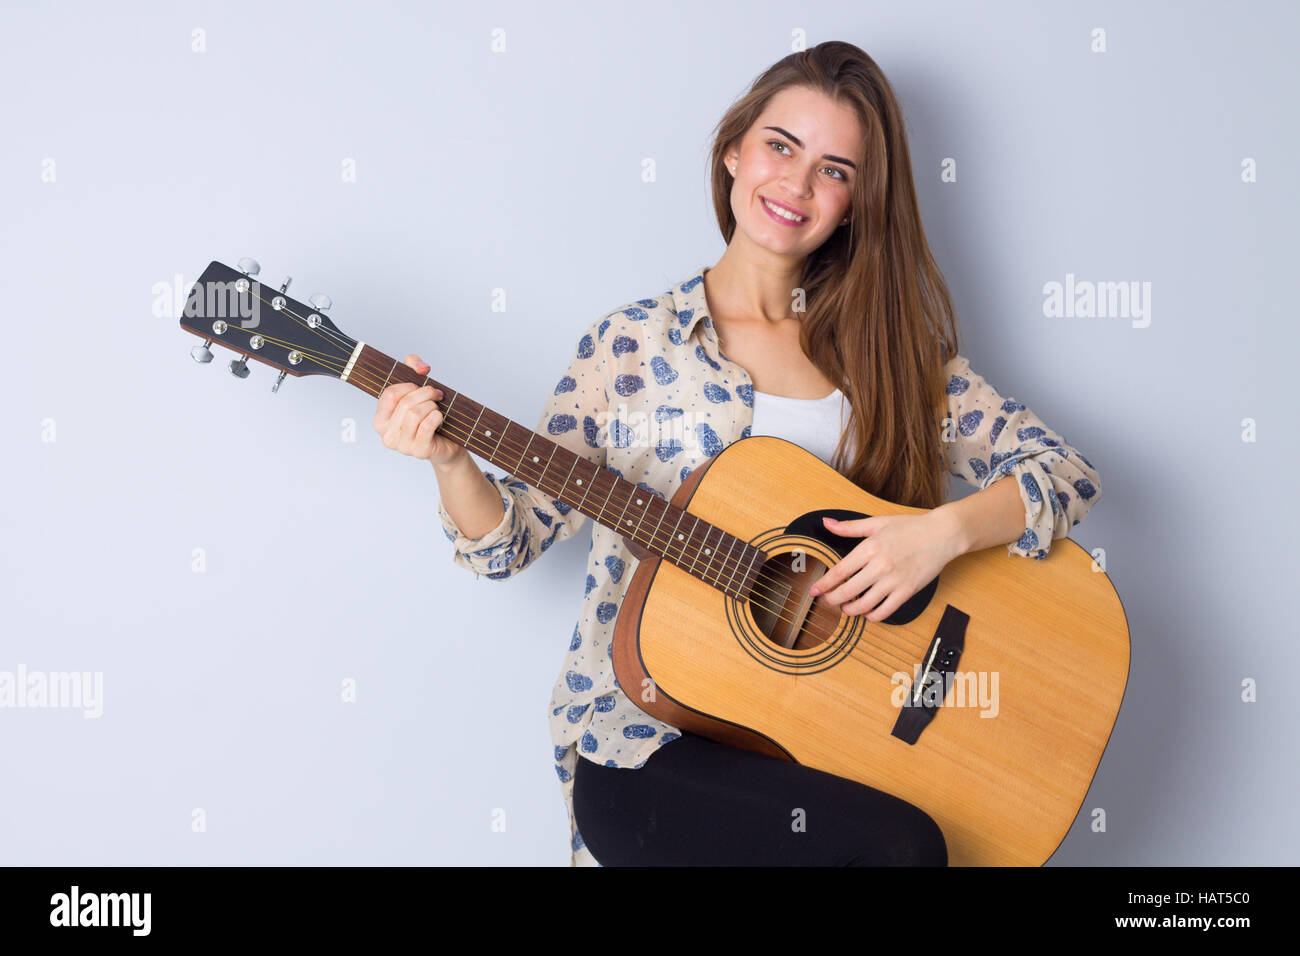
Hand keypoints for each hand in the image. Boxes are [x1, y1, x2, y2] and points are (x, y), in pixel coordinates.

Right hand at [373, 354, 467, 465]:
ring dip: (432, 406)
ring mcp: (402, 446)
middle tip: (436, 394)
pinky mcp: (419, 451)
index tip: (420, 386)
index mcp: (380, 420)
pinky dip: (437, 416)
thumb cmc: (428, 416)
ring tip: (436, 408)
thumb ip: (413, 366)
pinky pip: (427, 425)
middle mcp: (387, 435)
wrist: (447, 443)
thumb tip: (421, 367)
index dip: (408, 386)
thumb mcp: (417, 387)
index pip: (389, 395)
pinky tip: (439, 418)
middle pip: (405, 404)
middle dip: (425, 394)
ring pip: (415, 414)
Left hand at [807, 512, 964, 621]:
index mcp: (869, 548)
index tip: (813, 591)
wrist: (942, 534)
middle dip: (833, 600)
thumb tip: (826, 523)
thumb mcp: (877, 522)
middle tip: (828, 601)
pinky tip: (868, 613)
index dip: (823, 585)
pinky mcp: (907, 591)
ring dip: (851, 610)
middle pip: (847, 591)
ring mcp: (894, 580)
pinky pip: (885, 611)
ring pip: (864, 605)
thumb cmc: (909, 527)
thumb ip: (849, 527)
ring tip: (847, 608)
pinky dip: (872, 616)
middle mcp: (879, 566)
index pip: (839, 572)